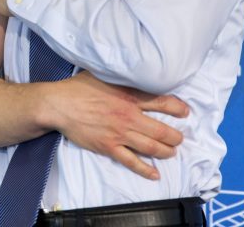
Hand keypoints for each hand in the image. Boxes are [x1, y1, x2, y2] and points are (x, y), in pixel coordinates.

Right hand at [48, 71, 188, 179]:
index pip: (162, 102)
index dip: (178, 108)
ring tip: (171, 152)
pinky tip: (155, 174)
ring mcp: (119, 134)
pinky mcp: (108, 147)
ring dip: (166, 151)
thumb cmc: (78, 88)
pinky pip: (131, 161)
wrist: (58, 105)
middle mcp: (128, 116)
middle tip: (179, 138)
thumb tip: (133, 70)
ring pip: (151, 147)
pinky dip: (145, 169)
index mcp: (129, 96)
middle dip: (175, 137)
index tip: (185, 112)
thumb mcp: (103, 75)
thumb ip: (121, 76)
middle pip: (162, 130)